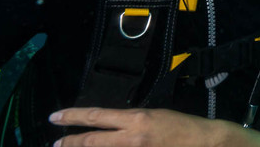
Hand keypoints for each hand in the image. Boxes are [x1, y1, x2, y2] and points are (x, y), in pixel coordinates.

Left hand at [50, 107, 244, 145]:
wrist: (205, 143)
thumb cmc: (182, 127)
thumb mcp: (154, 116)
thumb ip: (130, 122)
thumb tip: (109, 126)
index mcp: (136, 120)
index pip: (96, 117)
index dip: (72, 117)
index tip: (55, 117)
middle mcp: (132, 138)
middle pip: (91, 141)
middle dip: (70, 143)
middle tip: (55, 144)